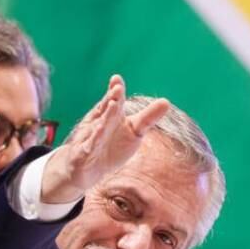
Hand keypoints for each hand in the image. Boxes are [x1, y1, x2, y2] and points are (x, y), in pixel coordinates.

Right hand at [40, 75, 169, 203]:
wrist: (86, 169)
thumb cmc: (111, 147)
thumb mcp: (133, 132)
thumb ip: (148, 118)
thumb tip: (166, 101)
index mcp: (111, 116)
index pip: (114, 101)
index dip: (115, 91)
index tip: (117, 79)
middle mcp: (99, 123)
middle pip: (106, 111)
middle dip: (111, 99)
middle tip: (118, 88)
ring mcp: (90, 137)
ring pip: (98, 127)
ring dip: (105, 117)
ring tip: (112, 105)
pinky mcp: (83, 153)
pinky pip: (88, 147)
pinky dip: (91, 143)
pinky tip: (95, 138)